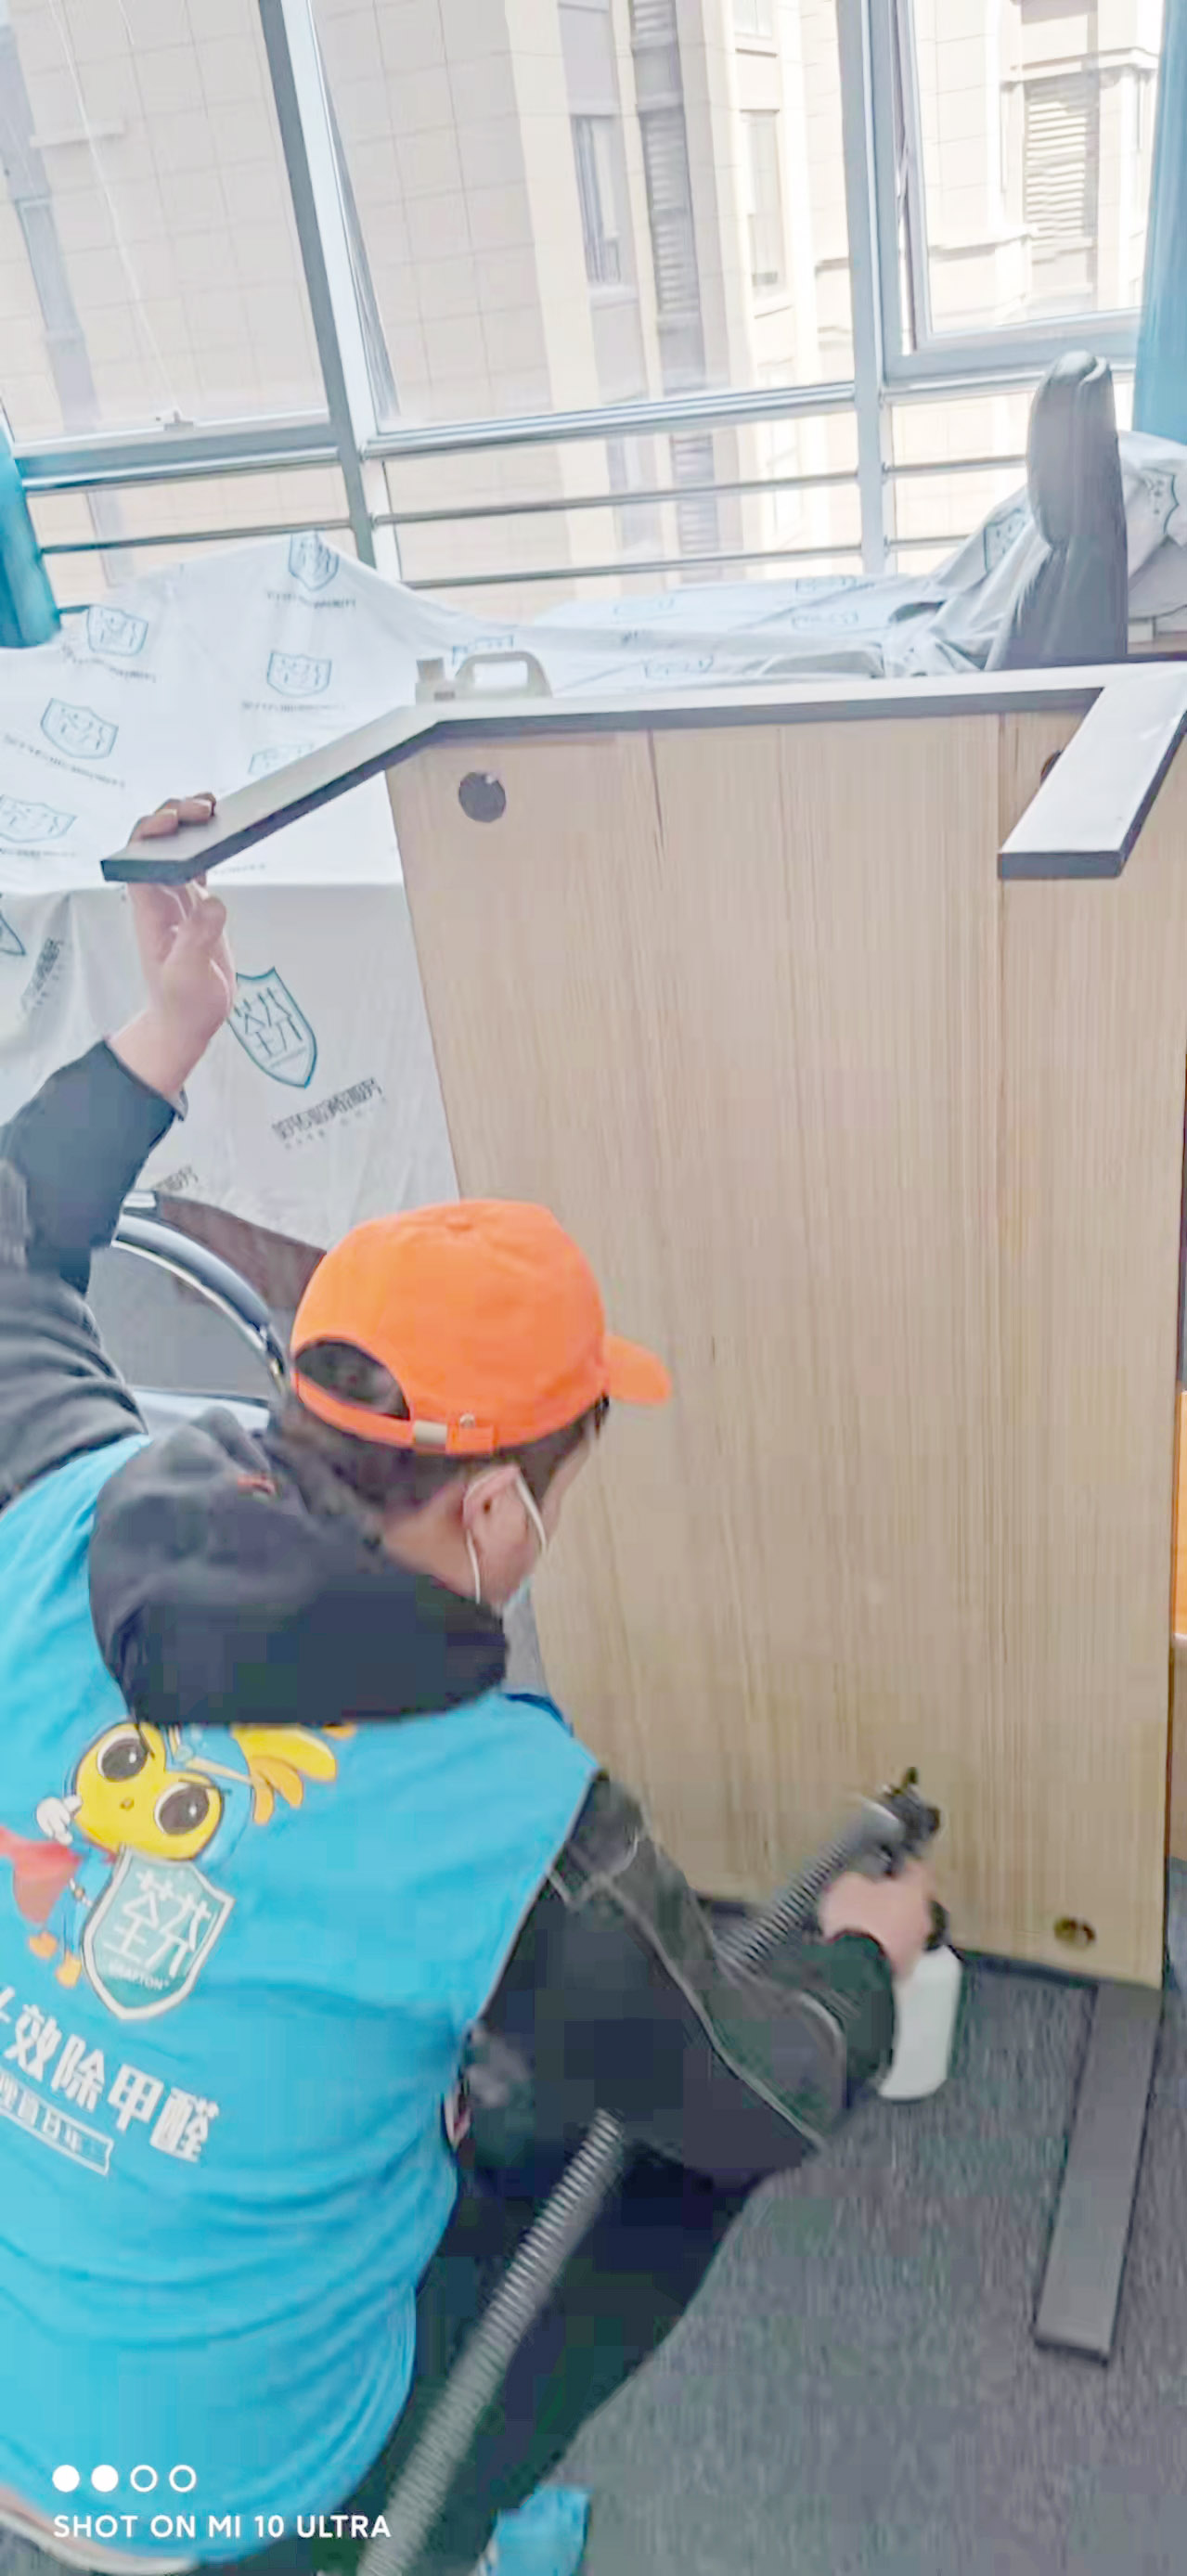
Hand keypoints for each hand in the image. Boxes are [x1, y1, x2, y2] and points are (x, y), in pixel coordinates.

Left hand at [127, 795, 233, 1052]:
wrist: (186, 1021)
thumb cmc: (180, 1003)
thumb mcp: (187, 975)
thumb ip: (198, 940)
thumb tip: (213, 904)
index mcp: (149, 909)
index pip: (140, 857)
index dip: (152, 831)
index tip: (175, 820)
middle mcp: (161, 898)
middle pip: (158, 843)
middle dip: (176, 816)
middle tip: (206, 808)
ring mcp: (179, 900)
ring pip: (179, 848)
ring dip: (192, 824)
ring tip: (216, 807)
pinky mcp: (199, 907)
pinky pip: (201, 865)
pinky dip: (211, 845)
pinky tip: (226, 830)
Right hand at [818, 1857, 935, 1980]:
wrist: (856, 1968)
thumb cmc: (856, 1919)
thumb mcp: (848, 1886)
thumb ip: (860, 1879)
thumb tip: (862, 1882)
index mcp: (914, 1892)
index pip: (920, 1871)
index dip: (906, 1866)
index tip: (896, 1866)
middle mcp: (923, 1917)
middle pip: (916, 1902)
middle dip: (899, 1899)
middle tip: (879, 1895)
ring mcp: (917, 1946)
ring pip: (909, 1927)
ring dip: (894, 1924)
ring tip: (870, 1923)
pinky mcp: (905, 1969)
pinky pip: (898, 1948)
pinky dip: (887, 1945)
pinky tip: (867, 1944)